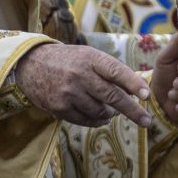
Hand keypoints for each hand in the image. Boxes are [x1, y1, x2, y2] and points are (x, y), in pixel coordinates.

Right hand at [13, 42, 150, 128]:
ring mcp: (68, 92)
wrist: (31, 65)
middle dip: (132, 110)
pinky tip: (99, 116)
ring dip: (110, 114)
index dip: (132, 83)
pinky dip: (96, 120)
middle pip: (111, 96)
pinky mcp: (59, 107)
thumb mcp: (88, 56)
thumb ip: (110, 71)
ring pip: (100, 112)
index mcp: (90, 58)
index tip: (146, 96)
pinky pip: (86, 120)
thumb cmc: (69, 61)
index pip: (115, 71)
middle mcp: (79, 74)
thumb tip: (137, 92)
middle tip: (146, 121)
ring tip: (111, 111)